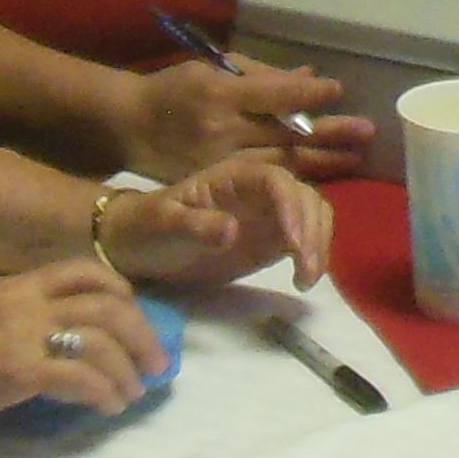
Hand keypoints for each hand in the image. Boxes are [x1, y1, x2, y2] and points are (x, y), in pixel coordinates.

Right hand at [0, 259, 168, 422]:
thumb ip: (25, 314)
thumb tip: (60, 334)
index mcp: (23, 285)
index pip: (84, 270)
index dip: (119, 287)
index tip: (134, 308)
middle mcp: (30, 303)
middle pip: (107, 306)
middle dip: (141, 334)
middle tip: (157, 362)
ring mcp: (26, 336)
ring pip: (100, 343)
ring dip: (127, 370)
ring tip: (135, 392)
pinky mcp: (21, 371)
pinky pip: (79, 379)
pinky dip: (104, 393)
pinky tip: (109, 406)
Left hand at [95, 149, 332, 291]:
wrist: (140, 247)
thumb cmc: (148, 228)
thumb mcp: (164, 225)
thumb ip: (196, 225)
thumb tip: (233, 229)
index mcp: (233, 177)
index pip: (275, 180)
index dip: (291, 205)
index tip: (292, 242)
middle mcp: (258, 190)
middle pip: (304, 196)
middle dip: (312, 230)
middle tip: (304, 268)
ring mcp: (267, 214)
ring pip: (312, 216)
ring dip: (318, 244)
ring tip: (306, 278)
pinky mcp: (271, 239)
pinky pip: (304, 240)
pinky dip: (313, 257)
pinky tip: (303, 281)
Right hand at [121, 57, 372, 182]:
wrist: (129, 127)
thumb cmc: (174, 90)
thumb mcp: (212, 68)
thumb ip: (260, 74)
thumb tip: (308, 77)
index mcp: (221, 94)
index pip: (275, 94)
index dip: (309, 94)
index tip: (338, 90)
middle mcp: (223, 130)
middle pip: (285, 133)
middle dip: (328, 132)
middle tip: (365, 131)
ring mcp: (220, 162)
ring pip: (280, 163)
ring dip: (321, 161)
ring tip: (356, 158)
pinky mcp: (217, 184)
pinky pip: (262, 182)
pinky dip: (293, 179)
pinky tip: (320, 178)